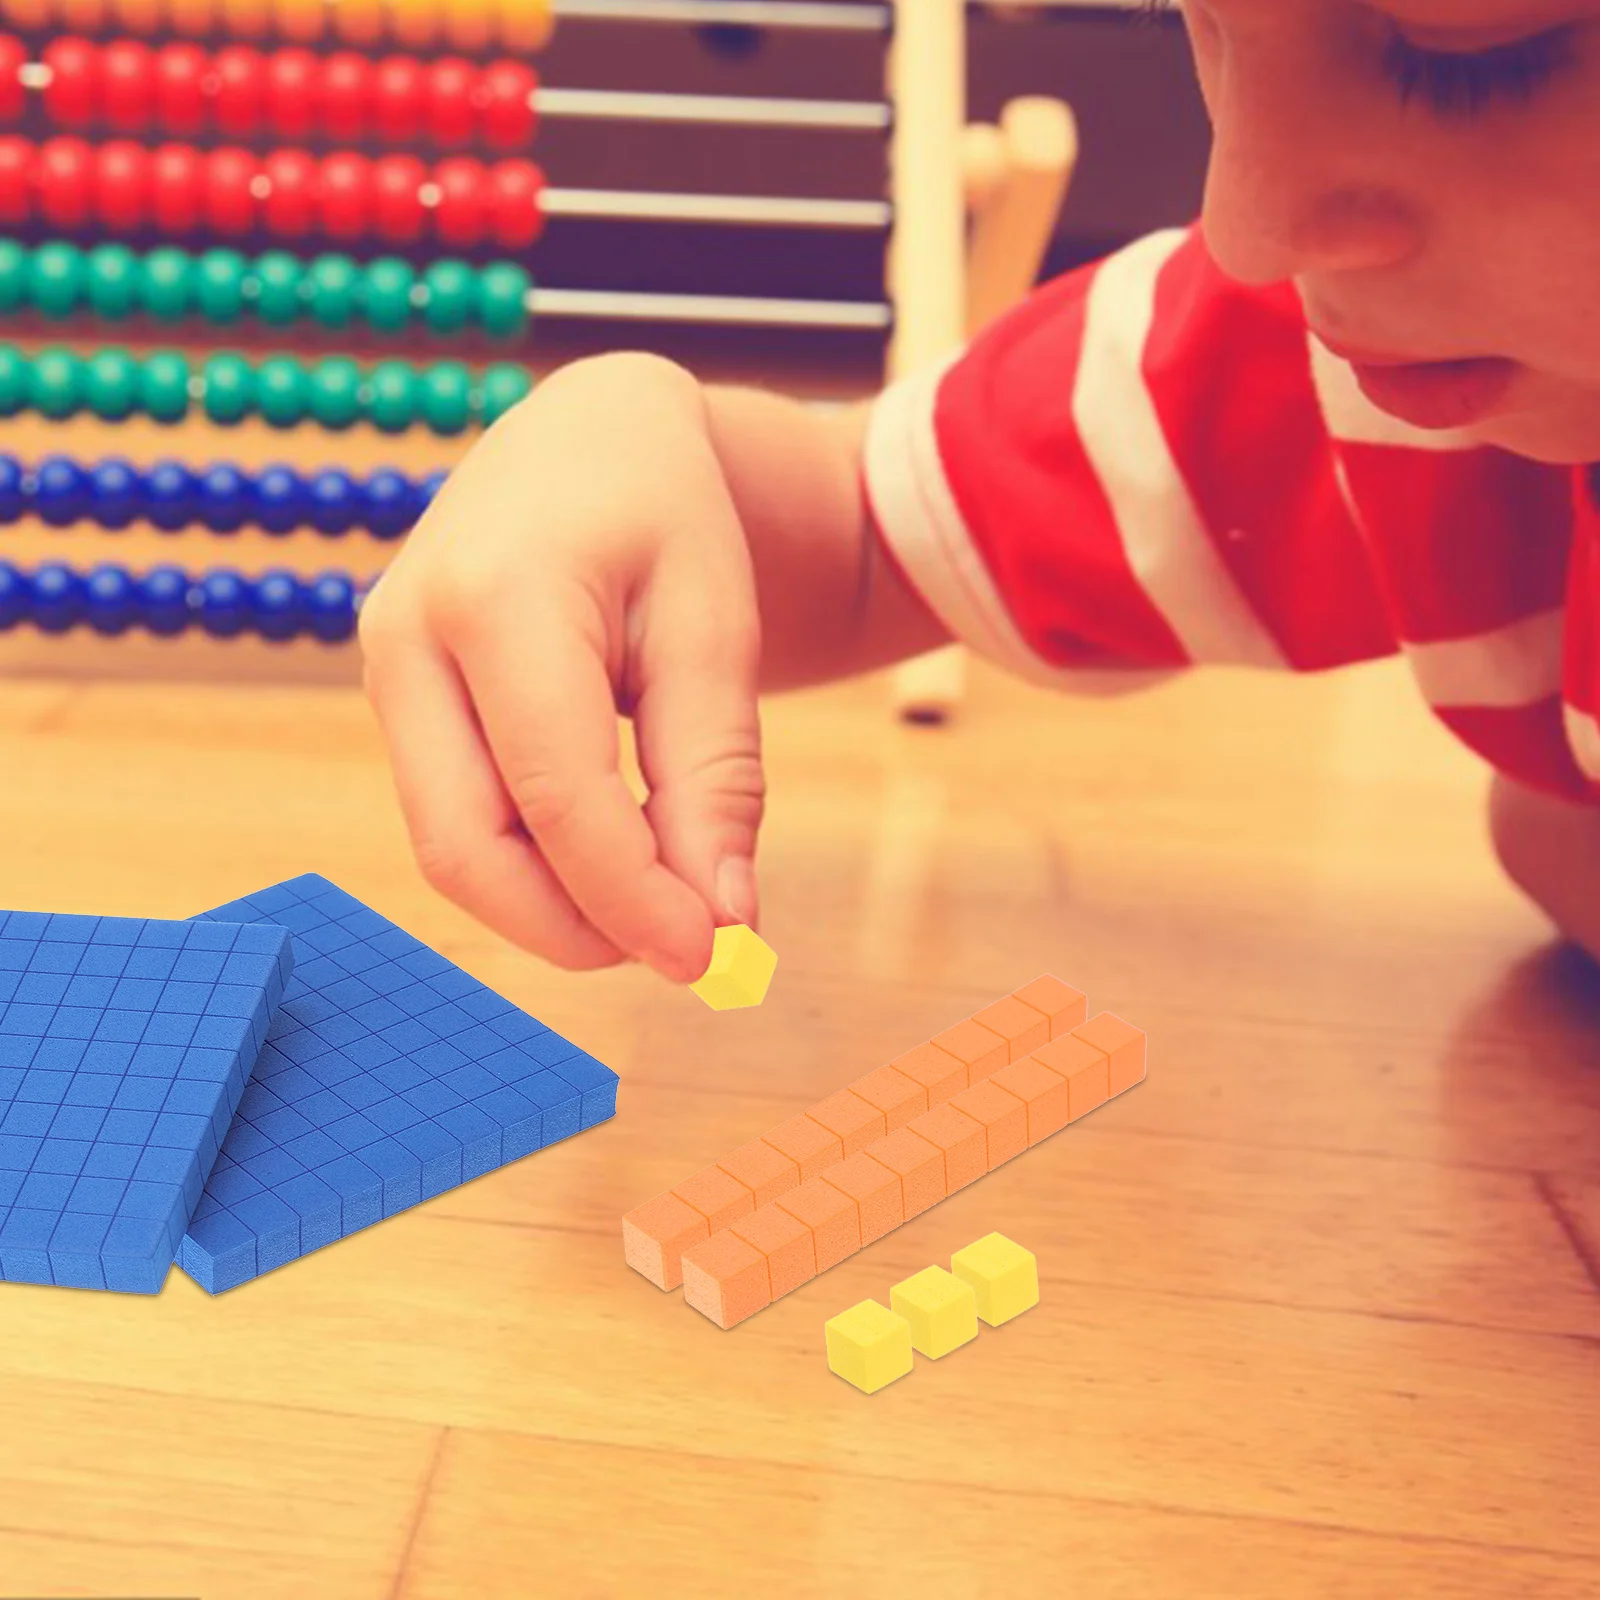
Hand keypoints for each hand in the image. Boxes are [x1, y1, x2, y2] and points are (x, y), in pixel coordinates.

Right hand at [359, 353, 764, 984]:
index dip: (632, 899)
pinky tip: (613, 860)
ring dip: (553, 905)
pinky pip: (455, 813)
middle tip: (684, 950)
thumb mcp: (716, 632)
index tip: (714, 957)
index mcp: (499, 596)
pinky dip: (533, 861)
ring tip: (660, 903)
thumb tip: (723, 920)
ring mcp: (387, 666)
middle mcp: (410, 633)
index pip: (555, 796)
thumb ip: (716, 776)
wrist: (590, 439)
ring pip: (450, 844)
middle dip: (573, 927)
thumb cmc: (667, 518)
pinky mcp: (398, 695)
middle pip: (464, 844)